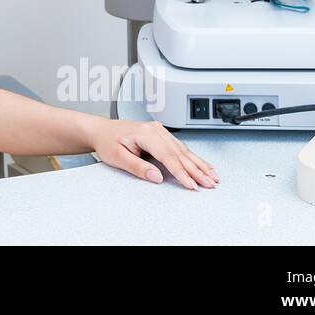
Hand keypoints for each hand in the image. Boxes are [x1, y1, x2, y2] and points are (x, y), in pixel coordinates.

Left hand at [87, 118, 218, 189]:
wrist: (100, 130)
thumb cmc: (106, 141)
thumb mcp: (117, 157)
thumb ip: (137, 166)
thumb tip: (157, 177)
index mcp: (146, 133)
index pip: (168, 156)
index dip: (182, 173)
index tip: (192, 185)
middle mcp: (156, 130)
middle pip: (180, 153)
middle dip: (197, 170)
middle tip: (210, 184)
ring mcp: (160, 131)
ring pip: (184, 150)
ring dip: (200, 164)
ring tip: (213, 177)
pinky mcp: (161, 134)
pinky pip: (181, 148)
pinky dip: (193, 158)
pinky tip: (203, 165)